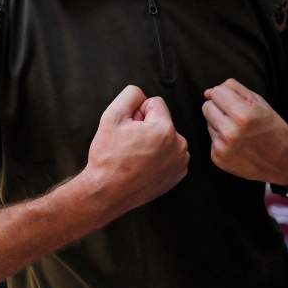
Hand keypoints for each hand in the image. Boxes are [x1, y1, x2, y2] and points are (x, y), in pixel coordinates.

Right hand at [84, 85, 188, 216]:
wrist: (107, 193)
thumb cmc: (108, 158)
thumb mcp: (112, 117)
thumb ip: (130, 96)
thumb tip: (141, 94)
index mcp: (165, 129)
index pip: (155, 103)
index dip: (138, 113)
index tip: (129, 128)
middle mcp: (178, 145)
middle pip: (162, 121)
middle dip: (147, 128)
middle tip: (130, 144)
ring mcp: (180, 161)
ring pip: (166, 137)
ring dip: (154, 142)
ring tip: (136, 156)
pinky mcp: (178, 174)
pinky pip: (170, 154)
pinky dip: (159, 157)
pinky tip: (144, 166)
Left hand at [202, 78, 287, 183]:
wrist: (283, 161)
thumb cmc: (273, 129)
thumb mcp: (261, 103)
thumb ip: (234, 90)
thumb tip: (208, 92)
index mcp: (243, 115)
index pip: (216, 93)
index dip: (226, 94)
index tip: (235, 101)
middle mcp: (230, 133)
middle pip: (207, 107)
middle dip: (219, 107)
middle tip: (237, 115)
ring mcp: (222, 148)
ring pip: (208, 123)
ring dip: (220, 123)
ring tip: (239, 131)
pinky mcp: (219, 159)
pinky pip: (212, 139)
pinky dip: (221, 139)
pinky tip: (237, 143)